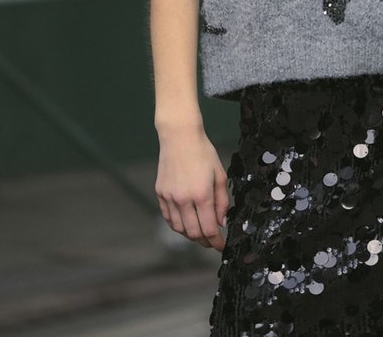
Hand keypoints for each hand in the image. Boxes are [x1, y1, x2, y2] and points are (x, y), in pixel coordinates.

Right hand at [155, 125, 230, 250]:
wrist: (180, 137)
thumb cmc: (202, 152)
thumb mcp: (220, 174)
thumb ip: (222, 201)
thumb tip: (222, 222)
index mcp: (201, 194)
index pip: (209, 229)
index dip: (216, 242)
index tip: (221, 246)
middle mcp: (183, 199)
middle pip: (193, 233)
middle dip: (205, 241)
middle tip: (212, 242)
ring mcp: (170, 198)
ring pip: (179, 229)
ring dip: (191, 235)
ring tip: (200, 233)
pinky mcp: (160, 194)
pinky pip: (168, 218)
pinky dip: (178, 225)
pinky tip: (186, 222)